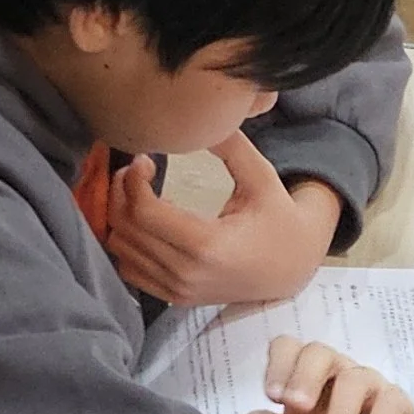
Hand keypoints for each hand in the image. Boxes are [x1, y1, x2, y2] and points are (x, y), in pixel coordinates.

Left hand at [106, 136, 339, 309]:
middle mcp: (188, 273)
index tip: (145, 160)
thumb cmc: (279, 221)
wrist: (293, 268)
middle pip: (126, 228)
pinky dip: (126, 244)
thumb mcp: (262, 177)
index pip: (144, 212)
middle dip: (121, 191)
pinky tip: (144, 224)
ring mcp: (180, 289)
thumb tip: (198, 116)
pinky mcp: (175, 297)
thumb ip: (230, 145)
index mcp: (207, 246)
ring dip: (121, 216)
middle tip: (136, 171)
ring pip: (121, 249)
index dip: (133, 179)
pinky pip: (129, 270)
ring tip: (139, 194)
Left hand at [243, 341, 413, 413]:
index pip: (288, 348)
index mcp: (303, 377)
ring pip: (355, 380)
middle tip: (297, 406)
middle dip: (305, 377)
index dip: (279, 365)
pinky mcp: (398, 406)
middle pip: (319, 353)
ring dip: (339, 413)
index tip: (273, 397)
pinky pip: (391, 403)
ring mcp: (369, 386)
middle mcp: (336, 373)